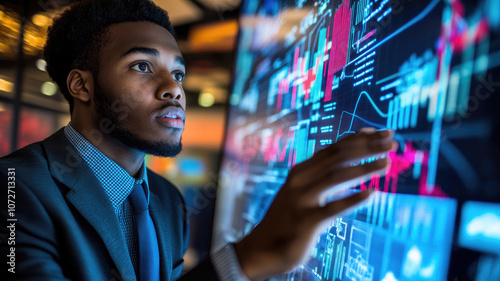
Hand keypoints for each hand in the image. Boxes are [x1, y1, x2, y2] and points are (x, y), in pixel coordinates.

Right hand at [233, 129, 396, 279]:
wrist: (261, 248)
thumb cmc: (288, 219)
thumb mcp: (302, 191)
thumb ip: (322, 176)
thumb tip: (352, 161)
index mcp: (301, 171)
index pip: (334, 149)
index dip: (359, 139)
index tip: (380, 132)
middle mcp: (301, 181)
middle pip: (338, 157)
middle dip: (367, 147)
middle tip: (392, 142)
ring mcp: (302, 200)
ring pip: (336, 177)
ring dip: (364, 168)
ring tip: (386, 163)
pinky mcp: (306, 222)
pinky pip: (332, 209)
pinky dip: (352, 200)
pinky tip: (371, 194)